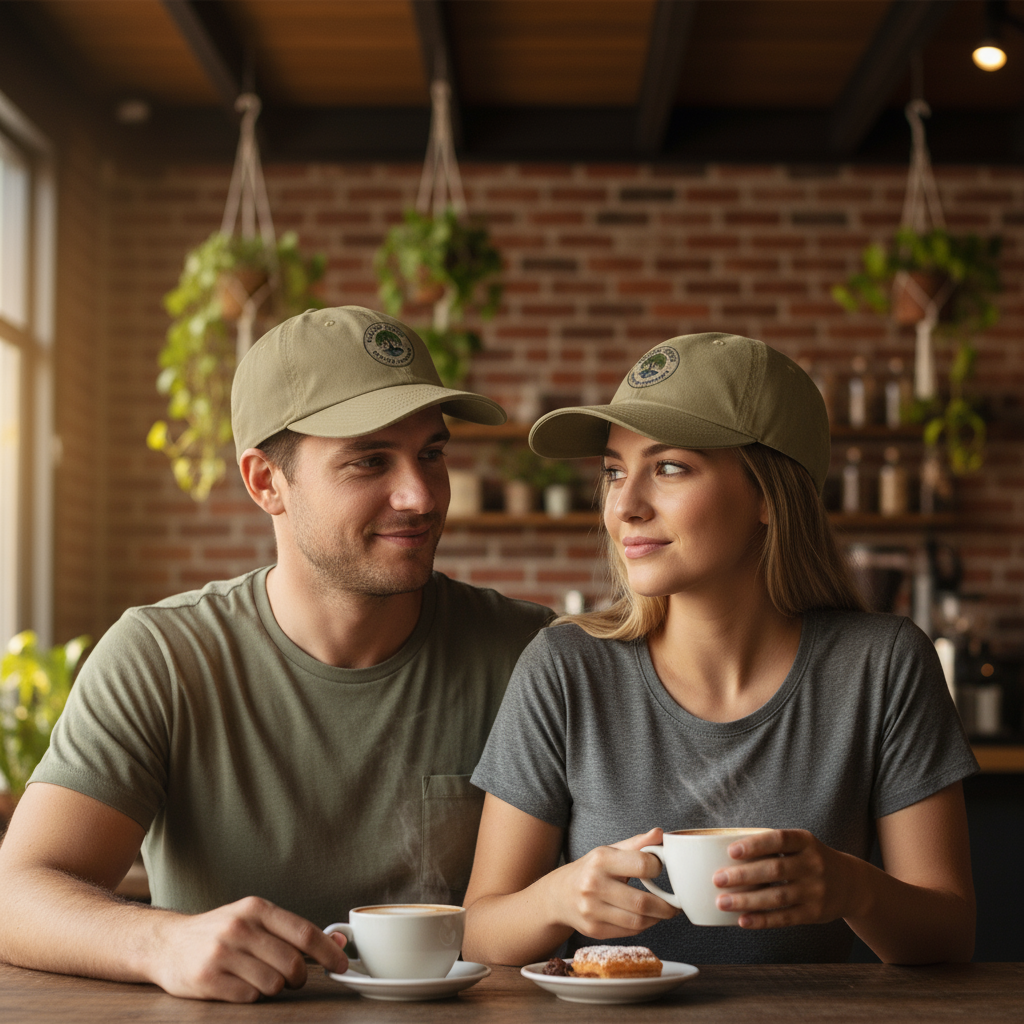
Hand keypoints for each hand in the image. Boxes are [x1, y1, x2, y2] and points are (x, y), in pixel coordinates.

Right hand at [149, 896, 348, 1001]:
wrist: (167, 944)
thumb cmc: (220, 932)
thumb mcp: (255, 919)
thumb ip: (294, 930)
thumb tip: (340, 941)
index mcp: (256, 909)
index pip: (303, 932)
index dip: (328, 952)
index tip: (343, 965)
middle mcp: (239, 928)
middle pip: (292, 963)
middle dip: (300, 977)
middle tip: (293, 978)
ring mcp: (221, 954)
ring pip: (273, 983)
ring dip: (274, 987)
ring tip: (260, 977)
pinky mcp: (207, 980)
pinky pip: (249, 997)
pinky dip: (251, 995)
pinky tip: (239, 984)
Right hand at [551, 828, 677, 939]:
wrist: (558, 895)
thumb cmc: (590, 869)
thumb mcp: (609, 851)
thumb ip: (637, 844)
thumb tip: (660, 833)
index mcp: (600, 860)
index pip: (642, 864)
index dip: (658, 868)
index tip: (661, 870)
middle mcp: (593, 885)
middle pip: (642, 902)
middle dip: (665, 906)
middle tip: (674, 905)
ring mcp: (592, 910)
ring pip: (638, 922)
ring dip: (657, 919)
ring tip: (663, 912)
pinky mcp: (594, 930)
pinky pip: (629, 932)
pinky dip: (643, 926)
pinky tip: (645, 918)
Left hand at [712, 829, 858, 929]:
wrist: (852, 884)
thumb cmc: (811, 860)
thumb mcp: (801, 845)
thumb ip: (772, 847)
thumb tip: (726, 854)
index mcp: (806, 841)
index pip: (779, 839)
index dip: (755, 844)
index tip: (731, 851)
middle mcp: (813, 864)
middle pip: (774, 870)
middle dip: (743, 875)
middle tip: (717, 879)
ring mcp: (816, 890)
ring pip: (777, 897)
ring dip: (747, 901)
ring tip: (722, 902)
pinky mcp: (815, 913)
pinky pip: (785, 918)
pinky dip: (762, 920)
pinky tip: (742, 920)